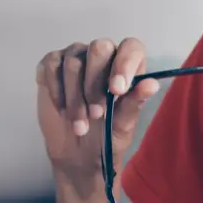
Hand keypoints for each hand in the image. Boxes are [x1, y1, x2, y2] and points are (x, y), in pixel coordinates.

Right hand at [35, 38, 164, 183]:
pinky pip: (52, 66)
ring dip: (75, 98)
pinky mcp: (52, 64)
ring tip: (80, 126)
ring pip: (73, 63)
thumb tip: (151, 85)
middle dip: (95, 85)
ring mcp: (75, 56)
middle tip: (97, 115)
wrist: (78, 154)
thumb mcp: (123, 125)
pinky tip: (62, 111)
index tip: (117, 90)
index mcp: (127, 65)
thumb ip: (135, 103)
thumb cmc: (107, 136)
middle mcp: (103, 55)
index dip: (124, 64)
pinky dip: (56, 92)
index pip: (131, 47)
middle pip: (99, 48)